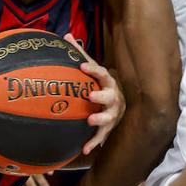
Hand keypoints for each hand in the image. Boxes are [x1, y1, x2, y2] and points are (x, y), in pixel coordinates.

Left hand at [63, 34, 124, 154]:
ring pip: (109, 118)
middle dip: (101, 96)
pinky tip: (84, 149)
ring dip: (100, 119)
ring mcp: (112, 114)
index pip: (102, 74)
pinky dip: (94, 142)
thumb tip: (65, 35)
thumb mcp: (93, 70)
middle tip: (90, 95)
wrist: (120, 105)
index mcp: (108, 82)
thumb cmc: (100, 84)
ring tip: (89, 119)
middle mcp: (113, 98)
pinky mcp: (108, 129)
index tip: (82, 66)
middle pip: (110, 97)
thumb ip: (80, 55)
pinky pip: (102, 137)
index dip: (93, 70)